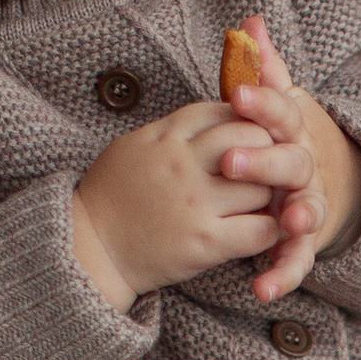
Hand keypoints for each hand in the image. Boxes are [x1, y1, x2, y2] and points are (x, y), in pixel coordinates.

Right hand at [72, 104, 287, 311]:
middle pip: (252, 139)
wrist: (91, 248)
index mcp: (166, 136)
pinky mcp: (205, 242)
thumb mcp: (136, 147)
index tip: (248, 141)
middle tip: (264, 173)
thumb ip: (174, 131)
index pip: (224, 111)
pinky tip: (257, 232)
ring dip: (268, 197)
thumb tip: (214, 116)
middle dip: (266, 154)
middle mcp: (182, 164)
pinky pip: (261, 230)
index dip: (245, 123)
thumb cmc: (113, 197)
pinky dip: (268, 231)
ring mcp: (196, 203)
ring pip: (263, 186)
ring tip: (257, 206)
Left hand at [216, 15, 360, 303]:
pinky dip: (283, 275)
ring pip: (305, 211)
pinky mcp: (305, 241)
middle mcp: (306, 165)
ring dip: (295, 218)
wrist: (331, 179)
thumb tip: (249, 21)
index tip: (235, 92)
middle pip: (292, 162)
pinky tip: (263, 289)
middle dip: (264, 162)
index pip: (280, 109)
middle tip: (231, 163)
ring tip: (286, 222)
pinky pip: (296, 259)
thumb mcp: (276, 102)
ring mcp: (309, 204)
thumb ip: (263, 67)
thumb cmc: (285, 137)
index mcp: (294, 127)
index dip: (261, 100)